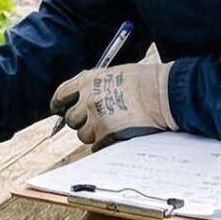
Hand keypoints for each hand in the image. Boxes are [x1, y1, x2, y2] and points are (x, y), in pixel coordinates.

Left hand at [50, 61, 174, 146]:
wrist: (161, 93)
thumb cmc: (145, 81)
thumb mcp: (114, 74)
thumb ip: (96, 86)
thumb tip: (86, 98)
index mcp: (88, 81)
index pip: (62, 94)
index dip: (58, 104)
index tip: (59, 109)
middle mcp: (88, 99)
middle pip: (71, 119)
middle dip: (81, 122)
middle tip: (95, 121)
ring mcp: (96, 118)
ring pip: (83, 135)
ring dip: (93, 134)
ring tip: (111, 127)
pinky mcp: (106, 134)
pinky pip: (96, 145)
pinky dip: (103, 143)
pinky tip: (115, 136)